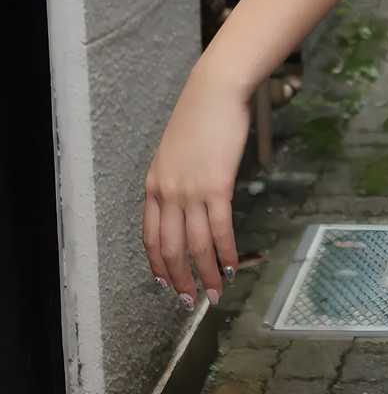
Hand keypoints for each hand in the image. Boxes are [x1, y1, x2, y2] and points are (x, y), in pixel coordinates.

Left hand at [143, 63, 249, 306]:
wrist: (214, 92)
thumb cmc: (200, 116)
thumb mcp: (177, 151)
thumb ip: (178, 179)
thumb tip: (191, 201)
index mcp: (154, 185)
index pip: (151, 237)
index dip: (158, 264)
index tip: (165, 284)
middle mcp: (167, 192)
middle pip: (170, 248)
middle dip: (180, 280)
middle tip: (189, 301)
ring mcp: (190, 191)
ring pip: (196, 245)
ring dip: (205, 275)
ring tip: (216, 294)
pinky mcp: (217, 186)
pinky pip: (220, 229)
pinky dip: (226, 253)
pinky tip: (231, 267)